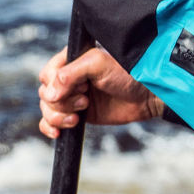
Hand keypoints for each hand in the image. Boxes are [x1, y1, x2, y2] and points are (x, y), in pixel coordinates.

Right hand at [38, 46, 164, 138]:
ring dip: (58, 116)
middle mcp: (69, 80)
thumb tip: (49, 95)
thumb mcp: (97, 64)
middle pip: (45, 94)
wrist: (147, 96)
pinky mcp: (78, 114)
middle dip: (61, 102)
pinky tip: (58, 132)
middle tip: (85, 100)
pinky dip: (50, 127)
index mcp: (71, 62)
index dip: (56, 85)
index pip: (47, 75)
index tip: (79, 88)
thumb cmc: (128, 74)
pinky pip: (52, 123)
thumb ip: (69, 74)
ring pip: (48, 109)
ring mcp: (73, 98)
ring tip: (79, 115)